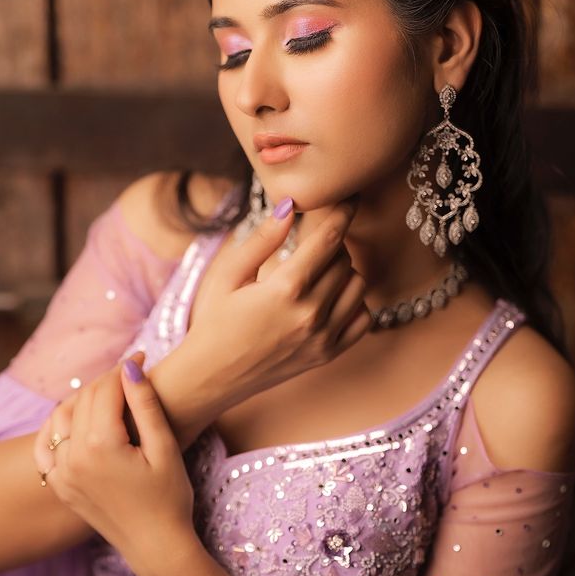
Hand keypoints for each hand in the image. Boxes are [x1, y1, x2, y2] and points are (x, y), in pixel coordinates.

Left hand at [33, 351, 196, 571]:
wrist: (156, 545)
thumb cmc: (170, 496)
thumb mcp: (165, 447)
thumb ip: (145, 405)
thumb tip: (130, 367)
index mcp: (100, 446)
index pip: (105, 390)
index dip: (124, 369)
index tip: (143, 357)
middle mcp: (72, 458)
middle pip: (83, 400)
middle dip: (106, 381)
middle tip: (131, 372)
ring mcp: (61, 474)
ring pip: (61, 417)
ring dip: (83, 399)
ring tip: (111, 394)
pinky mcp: (60, 485)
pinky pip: (46, 445)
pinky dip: (57, 426)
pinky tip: (75, 419)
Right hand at [170, 196, 371, 427]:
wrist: (211, 376)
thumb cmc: (214, 321)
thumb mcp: (229, 275)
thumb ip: (262, 239)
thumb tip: (289, 206)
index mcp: (285, 288)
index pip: (329, 239)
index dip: (343, 213)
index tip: (350, 199)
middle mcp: (311, 313)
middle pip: (344, 260)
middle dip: (332, 245)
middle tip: (312, 244)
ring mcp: (323, 337)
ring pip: (358, 286)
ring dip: (344, 272)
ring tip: (317, 272)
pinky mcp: (328, 354)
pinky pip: (363, 318)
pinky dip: (353, 302)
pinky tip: (330, 298)